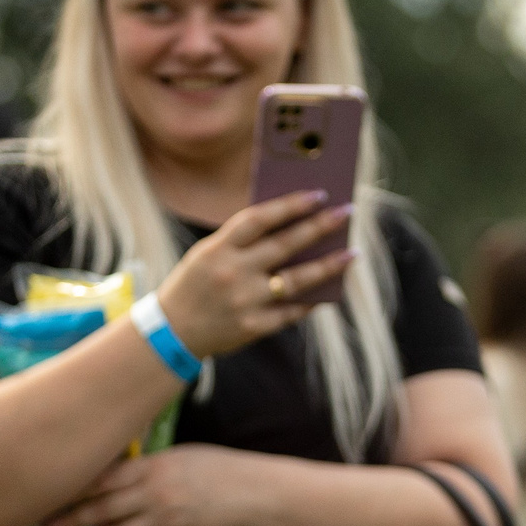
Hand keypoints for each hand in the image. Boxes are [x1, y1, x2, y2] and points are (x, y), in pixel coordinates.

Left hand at [49, 445, 253, 525]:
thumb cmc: (215, 469)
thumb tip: (113, 473)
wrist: (251, 494)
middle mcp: (151, 494)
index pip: (102, 479)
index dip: (72, 488)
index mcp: (151, 467)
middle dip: (68, 519)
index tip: (47, 493)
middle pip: (100, 509)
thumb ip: (145, 466)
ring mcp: (162, 521)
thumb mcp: (178, 456)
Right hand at [156, 192, 354, 359]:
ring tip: (351, 253)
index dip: (290, 205)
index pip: (259, 218)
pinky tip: (331, 291)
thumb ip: (242, 241)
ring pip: (297, 280)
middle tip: (346, 212)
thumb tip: (292, 225)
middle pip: (285, 245)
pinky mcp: (254, 327)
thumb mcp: (208, 253)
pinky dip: (312, 301)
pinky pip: (291, 311)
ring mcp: (245, 301)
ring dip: (328, 265)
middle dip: (319, 227)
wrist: (173, 330)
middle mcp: (233, 272)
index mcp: (219, 248)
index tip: (318, 194)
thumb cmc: (196, 284)